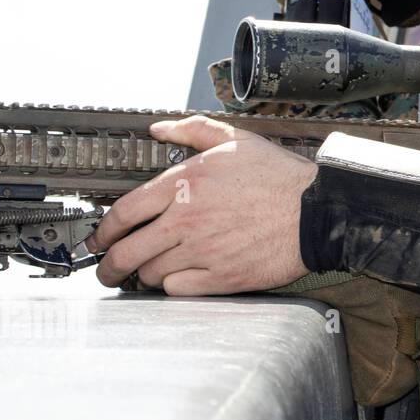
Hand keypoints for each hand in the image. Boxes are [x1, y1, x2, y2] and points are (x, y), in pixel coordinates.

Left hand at [87, 116, 317, 295]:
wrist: (319, 211)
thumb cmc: (281, 178)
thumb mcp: (236, 141)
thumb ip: (193, 130)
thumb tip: (159, 129)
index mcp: (185, 184)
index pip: (123, 212)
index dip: (103, 231)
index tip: (100, 239)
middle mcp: (187, 219)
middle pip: (126, 252)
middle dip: (108, 266)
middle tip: (108, 270)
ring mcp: (202, 251)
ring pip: (149, 273)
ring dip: (144, 275)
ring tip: (149, 272)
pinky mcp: (221, 277)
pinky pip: (177, 289)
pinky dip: (172, 287)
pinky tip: (179, 279)